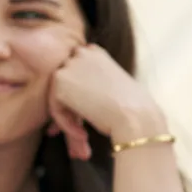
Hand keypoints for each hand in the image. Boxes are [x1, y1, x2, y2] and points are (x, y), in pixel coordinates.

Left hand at [45, 44, 165, 160]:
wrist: (136, 116)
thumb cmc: (133, 107)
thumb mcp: (111, 85)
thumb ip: (91, 84)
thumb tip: (73, 97)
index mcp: (95, 52)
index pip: (75, 73)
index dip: (76, 97)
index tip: (83, 116)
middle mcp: (80, 54)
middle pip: (65, 85)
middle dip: (68, 110)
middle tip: (79, 133)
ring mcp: (69, 65)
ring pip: (57, 98)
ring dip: (68, 121)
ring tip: (81, 140)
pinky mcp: (60, 82)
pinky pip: (55, 108)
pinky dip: (66, 125)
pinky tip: (83, 135)